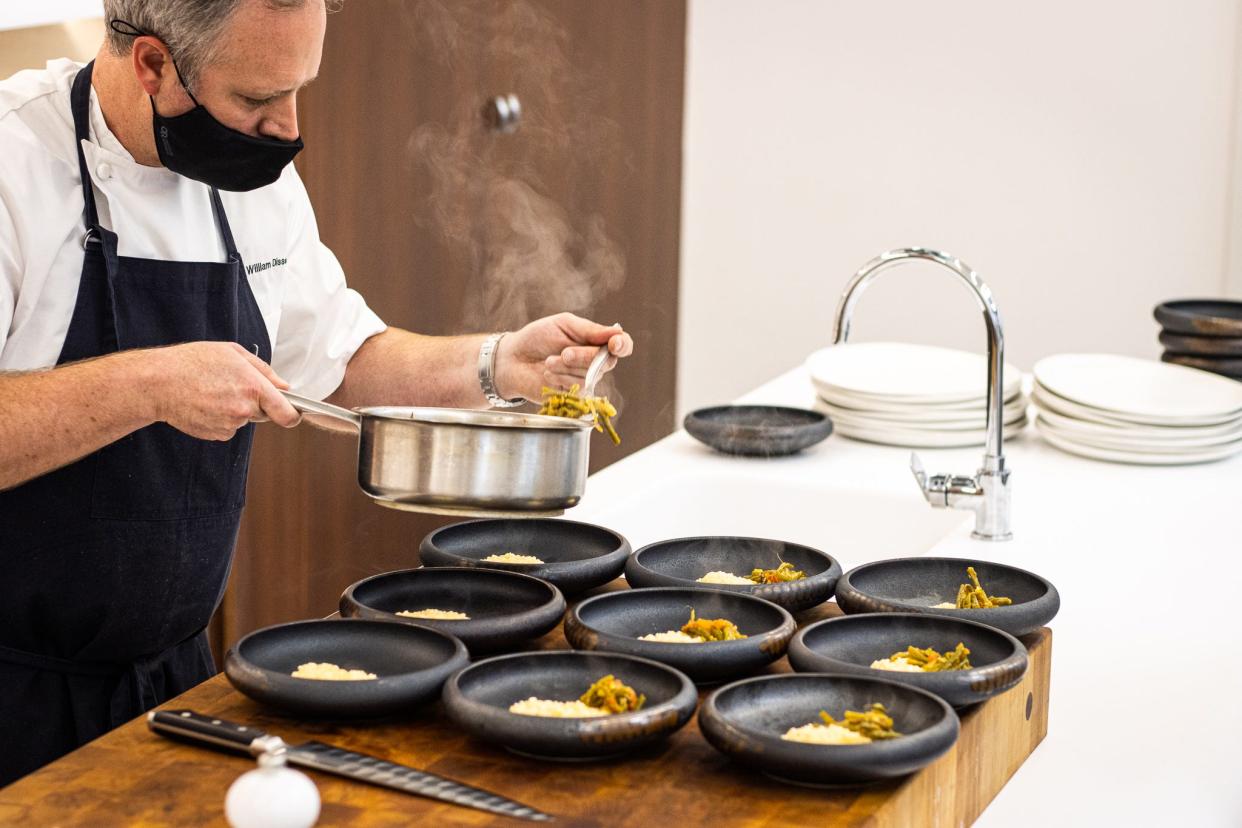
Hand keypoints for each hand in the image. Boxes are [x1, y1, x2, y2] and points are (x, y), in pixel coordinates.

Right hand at [148, 342, 300, 439]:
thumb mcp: (232, 353)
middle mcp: (244, 409)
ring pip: (244, 420)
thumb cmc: (191, 363)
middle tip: (232, 387)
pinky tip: (205, 404)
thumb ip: (264, 370)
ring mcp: (230, 424)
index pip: (286, 412)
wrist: (158, 383)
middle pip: (264, 413)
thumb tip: (284, 385)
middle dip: (256, 403)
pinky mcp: (216, 434)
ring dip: (235, 409)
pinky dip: (221, 419)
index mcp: (253, 387)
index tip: (295, 414)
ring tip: (212, 392)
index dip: (293, 415)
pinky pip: (228, 428)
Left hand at [496, 313, 634, 400]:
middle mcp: (596, 362)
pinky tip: (547, 375)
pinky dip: (560, 379)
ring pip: (590, 376)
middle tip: (563, 352)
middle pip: (606, 362)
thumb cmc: (538, 338)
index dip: (623, 345)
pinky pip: (577, 389)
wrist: (513, 359)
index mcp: (597, 341)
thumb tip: (616, 332)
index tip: (614, 344)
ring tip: (548, 362)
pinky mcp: (574, 396)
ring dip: (566, 368)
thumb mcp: (563, 324)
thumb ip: (590, 330)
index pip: (623, 345)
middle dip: (583, 356)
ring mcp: (586, 380)